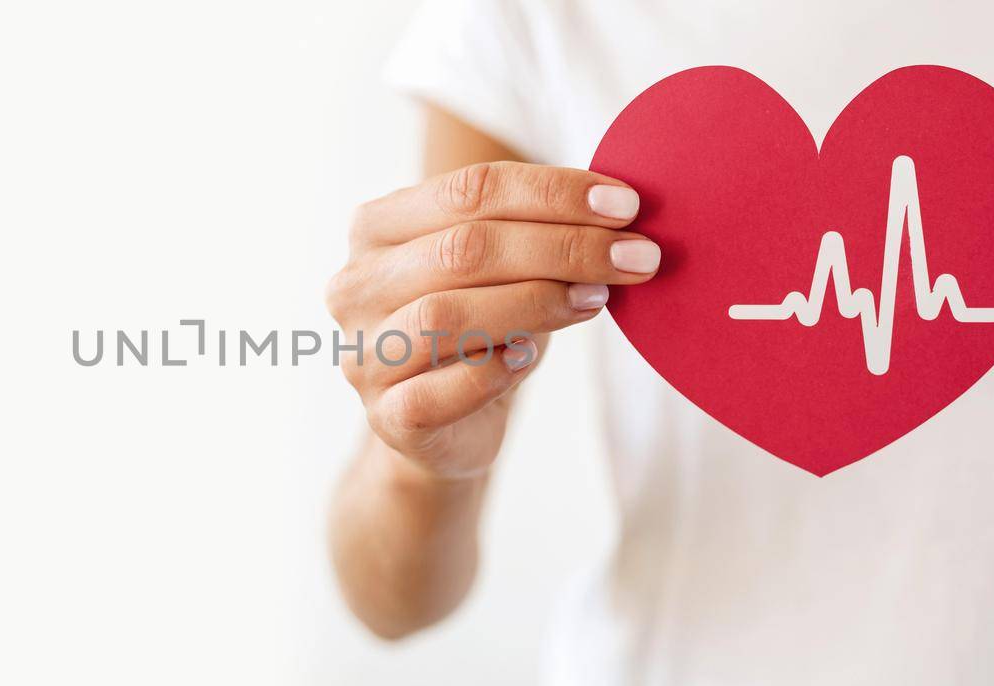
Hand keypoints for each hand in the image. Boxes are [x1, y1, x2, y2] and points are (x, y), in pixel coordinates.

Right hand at [325, 162, 659, 478]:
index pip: (469, 190)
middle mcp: (356, 284)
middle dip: (563, 247)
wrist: (444, 427)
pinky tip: (527, 358)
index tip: (626, 206)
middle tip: (637, 256)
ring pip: (447, 315)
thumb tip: (620, 209)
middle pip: (464, 249)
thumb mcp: (503, 266)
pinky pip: (437, 391)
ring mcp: (363, 353)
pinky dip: (491, 372)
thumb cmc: (480, 327)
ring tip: (598, 299)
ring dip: (536, 302)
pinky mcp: (385, 417)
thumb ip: (535, 229)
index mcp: (377, 227)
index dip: (553, 193)